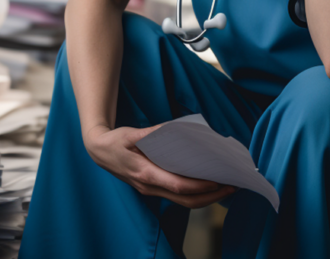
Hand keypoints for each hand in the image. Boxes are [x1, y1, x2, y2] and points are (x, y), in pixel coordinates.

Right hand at [83, 124, 235, 208]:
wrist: (98, 152)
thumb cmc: (115, 141)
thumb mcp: (130, 134)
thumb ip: (151, 133)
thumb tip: (174, 128)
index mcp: (145, 174)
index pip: (178, 186)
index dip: (199, 186)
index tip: (218, 181)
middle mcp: (149, 187)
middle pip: (185, 200)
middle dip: (211, 196)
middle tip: (231, 186)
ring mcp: (151, 191)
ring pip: (183, 202)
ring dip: (206, 198)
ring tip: (225, 187)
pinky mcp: (152, 189)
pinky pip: (177, 197)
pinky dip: (195, 194)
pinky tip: (206, 184)